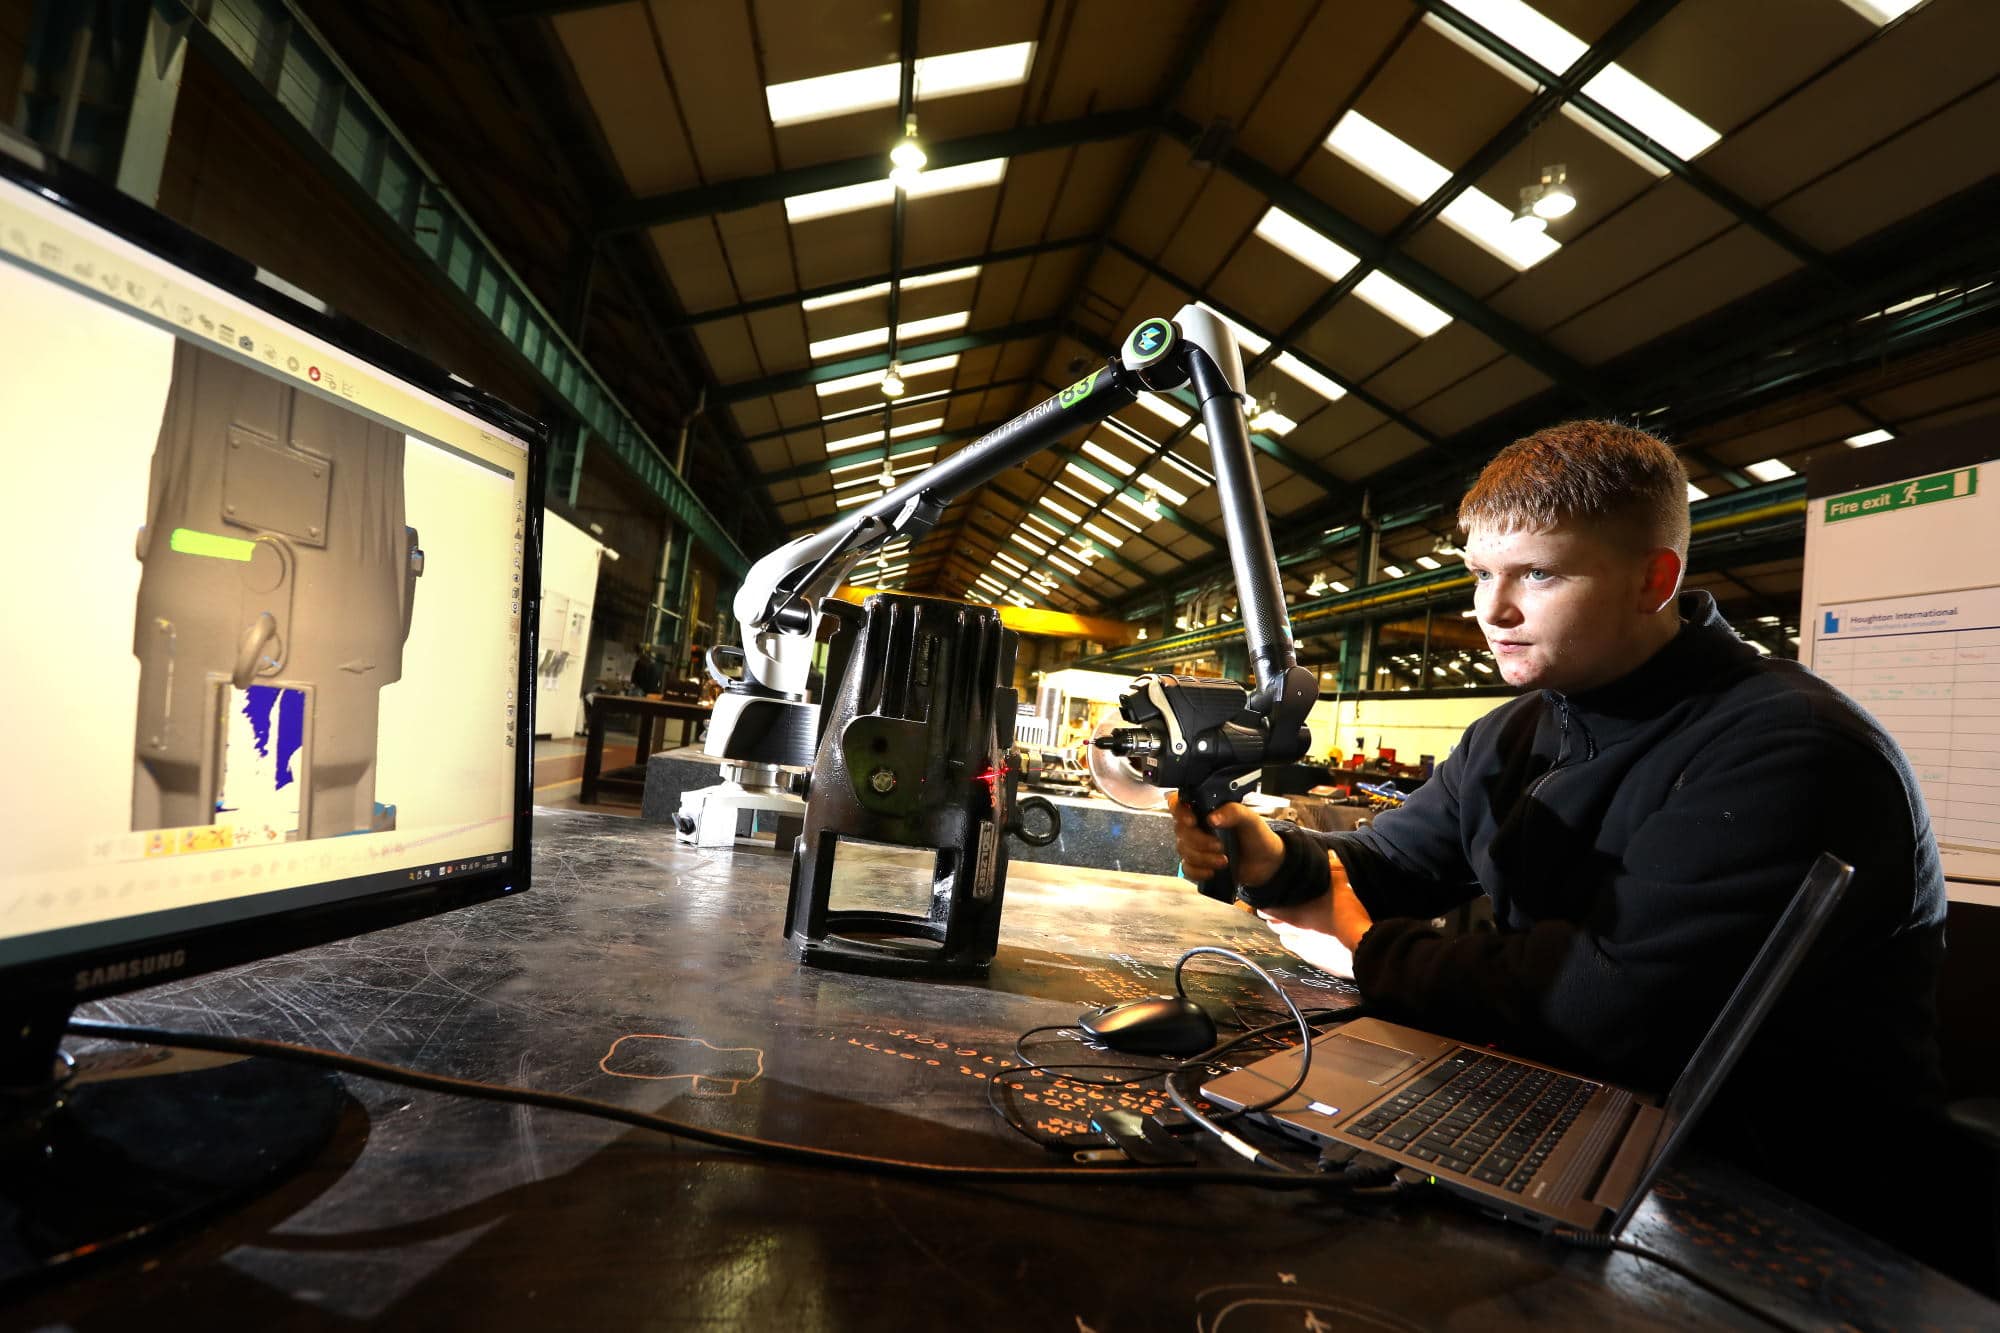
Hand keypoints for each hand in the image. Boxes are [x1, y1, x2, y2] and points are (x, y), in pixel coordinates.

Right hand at [1168, 793, 1282, 888]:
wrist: (1266, 862)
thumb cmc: (1257, 835)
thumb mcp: (1250, 819)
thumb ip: (1233, 812)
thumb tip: (1212, 818)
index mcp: (1207, 810)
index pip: (1180, 805)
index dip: (1180, 812)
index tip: (1192, 821)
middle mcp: (1198, 826)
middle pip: (1181, 830)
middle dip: (1199, 841)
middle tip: (1220, 846)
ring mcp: (1196, 845)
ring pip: (1184, 850)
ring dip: (1203, 858)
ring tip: (1224, 861)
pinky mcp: (1198, 864)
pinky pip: (1186, 868)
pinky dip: (1198, 872)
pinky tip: (1213, 872)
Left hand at [1258, 872, 1372, 952]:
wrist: (1361, 947)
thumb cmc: (1346, 916)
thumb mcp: (1342, 887)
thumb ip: (1334, 869)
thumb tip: (1330, 853)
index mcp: (1292, 913)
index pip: (1265, 909)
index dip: (1266, 903)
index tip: (1269, 897)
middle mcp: (1292, 931)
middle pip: (1273, 924)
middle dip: (1275, 917)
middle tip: (1282, 908)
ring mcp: (1302, 948)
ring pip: (1285, 939)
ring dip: (1286, 931)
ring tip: (1295, 923)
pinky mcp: (1313, 960)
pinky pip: (1300, 952)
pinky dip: (1301, 944)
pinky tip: (1311, 939)